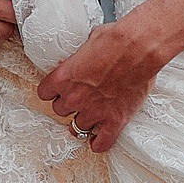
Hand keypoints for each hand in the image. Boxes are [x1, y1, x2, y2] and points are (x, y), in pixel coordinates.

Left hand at [36, 18, 161, 153]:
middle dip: (69, 104)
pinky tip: (98, 140)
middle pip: (60, 110)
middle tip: (80, 98)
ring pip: (78, 127)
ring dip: (83, 122)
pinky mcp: (115, 120)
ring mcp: (94, 111)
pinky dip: (99, 143)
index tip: (60, 90)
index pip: (44, 93)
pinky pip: (102, 142)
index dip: (53, 92)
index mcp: (63, 77)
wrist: (139, 48)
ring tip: (91, 117)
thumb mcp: (88, 42)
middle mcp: (74, 98)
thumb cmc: (115, 39)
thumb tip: (86, 55)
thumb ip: (82, 56)